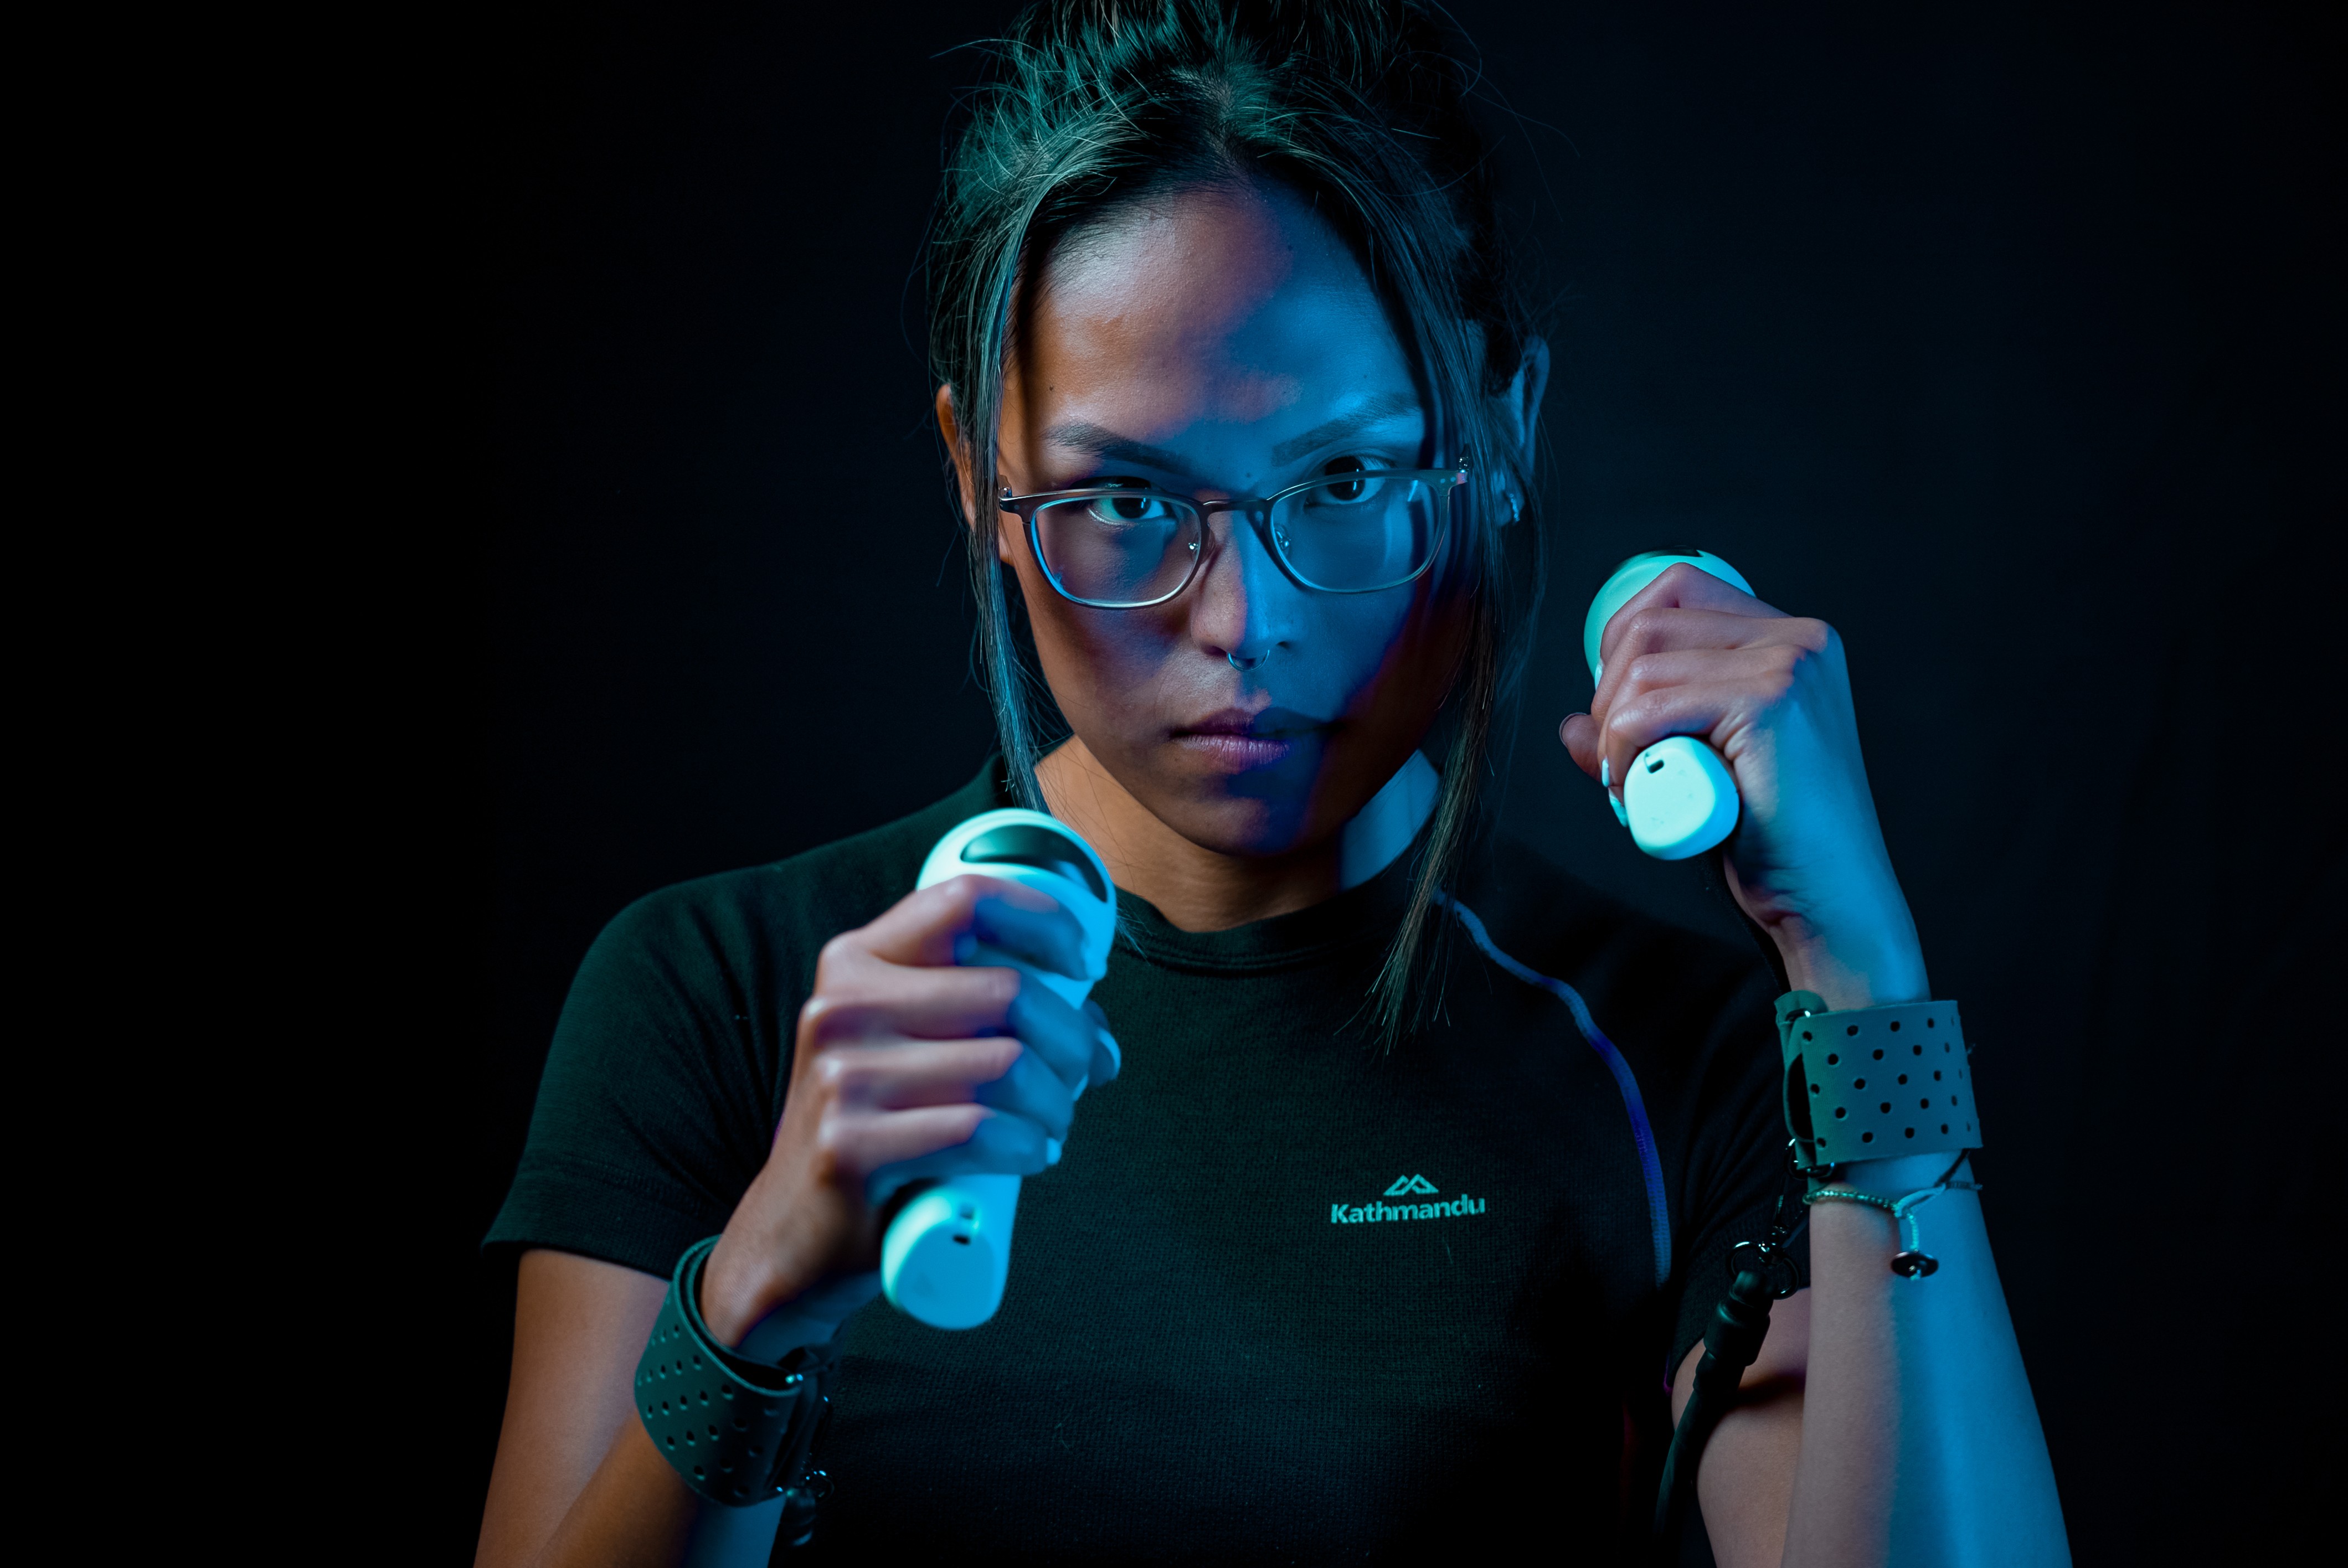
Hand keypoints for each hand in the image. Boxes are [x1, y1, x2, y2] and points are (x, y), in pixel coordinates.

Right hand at [698, 875, 1119, 1342]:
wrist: (792, 1234)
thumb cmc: (874, 1132)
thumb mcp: (909, 1052)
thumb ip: (986, 1019)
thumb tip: (1094, 1031)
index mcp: (856, 962)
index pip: (965, 901)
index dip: (1043, 922)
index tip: (1081, 964)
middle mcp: (840, 1007)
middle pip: (1008, 992)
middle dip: (1071, 1040)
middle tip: (1081, 1077)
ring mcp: (839, 1077)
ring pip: (1006, 1065)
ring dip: (1055, 1103)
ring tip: (1050, 1125)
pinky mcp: (850, 1147)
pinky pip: (978, 1131)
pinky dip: (1025, 1145)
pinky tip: (1029, 1155)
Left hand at [1559, 563, 1927, 1009]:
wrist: (1829, 902)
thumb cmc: (1774, 843)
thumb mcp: (1699, 769)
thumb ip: (1642, 735)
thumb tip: (1573, 724)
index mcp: (1790, 639)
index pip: (1677, 589)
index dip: (1624, 645)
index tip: (1620, 713)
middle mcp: (1798, 638)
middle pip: (1649, 623)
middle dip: (1609, 692)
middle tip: (1621, 760)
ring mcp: (1788, 665)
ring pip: (1641, 666)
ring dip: (1615, 731)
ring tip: (1636, 784)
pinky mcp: (1769, 702)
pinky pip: (1647, 709)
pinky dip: (1624, 751)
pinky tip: (1641, 793)